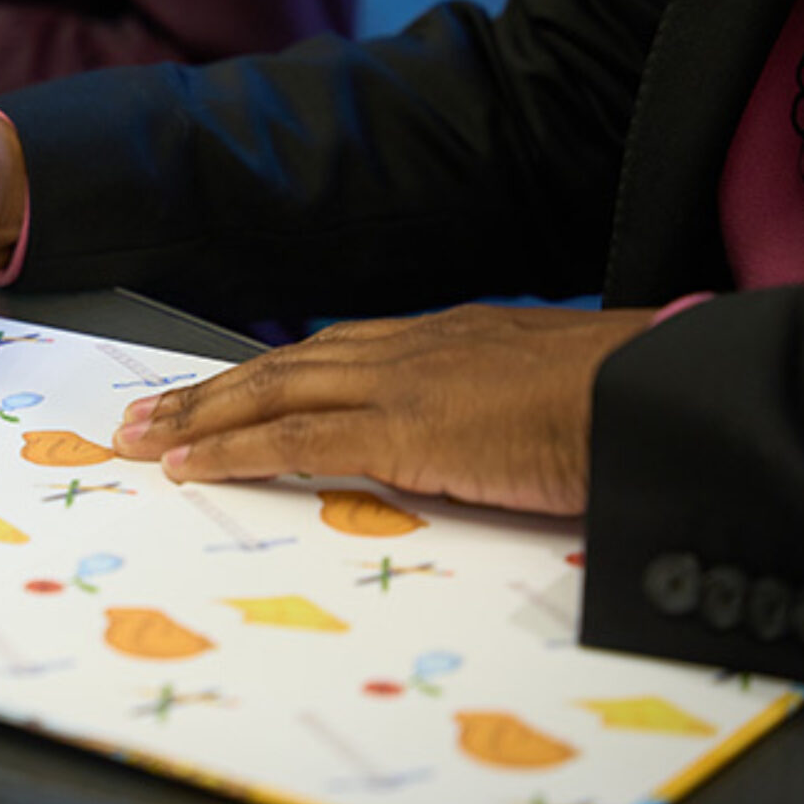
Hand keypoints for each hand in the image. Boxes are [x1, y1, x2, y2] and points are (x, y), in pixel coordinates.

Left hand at [111, 304, 657, 514]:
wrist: (661, 393)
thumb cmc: (623, 399)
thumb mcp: (543, 391)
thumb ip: (494, 406)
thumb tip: (480, 437)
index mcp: (442, 337)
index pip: (328, 353)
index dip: (263, 375)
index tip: (218, 394)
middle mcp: (407, 347)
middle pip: (281, 366)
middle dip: (207, 393)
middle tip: (145, 416)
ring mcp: (400, 383)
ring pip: (271, 393)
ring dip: (198, 417)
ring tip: (143, 440)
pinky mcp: (401, 428)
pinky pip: (294, 440)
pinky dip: (233, 452)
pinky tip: (190, 467)